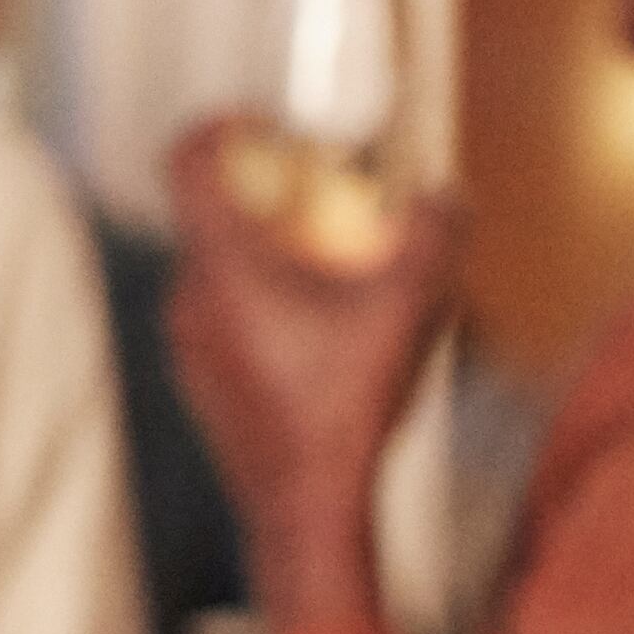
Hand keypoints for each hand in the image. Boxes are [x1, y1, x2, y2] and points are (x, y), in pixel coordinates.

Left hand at [162, 116, 460, 633]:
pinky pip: (224, 322)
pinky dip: (265, 312)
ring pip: (220, 274)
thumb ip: (433, 238)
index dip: (220, 125)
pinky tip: (320, 346)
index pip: (187, 157)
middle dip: (267, 200)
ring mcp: (186, 343)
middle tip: (325, 208)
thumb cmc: (348, 407)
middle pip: (213, 216)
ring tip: (331, 284)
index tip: (262, 125)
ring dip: (268, 261)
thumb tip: (446, 197)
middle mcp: (188, 294)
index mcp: (222, 262)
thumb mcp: (409, 310)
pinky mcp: (198, 383)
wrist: (307, 509)